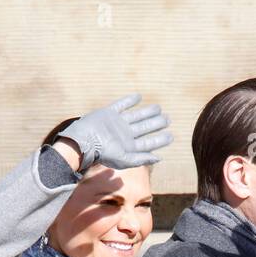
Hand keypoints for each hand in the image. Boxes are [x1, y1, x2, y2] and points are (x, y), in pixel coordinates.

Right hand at [58, 93, 172, 171]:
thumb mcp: (124, 160)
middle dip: (156, 124)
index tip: (171, 136)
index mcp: (129, 146)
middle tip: (168, 119)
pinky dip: (129, 100)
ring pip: (136, 116)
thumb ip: (141, 159)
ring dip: (147, 112)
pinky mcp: (109, 113)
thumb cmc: (103, 153)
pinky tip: (138, 96)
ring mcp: (117, 123)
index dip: (160, 140)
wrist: (84, 140)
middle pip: (144, 128)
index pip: (148, 143)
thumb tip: (159, 158)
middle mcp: (125, 134)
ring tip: (158, 108)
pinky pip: (121, 105)